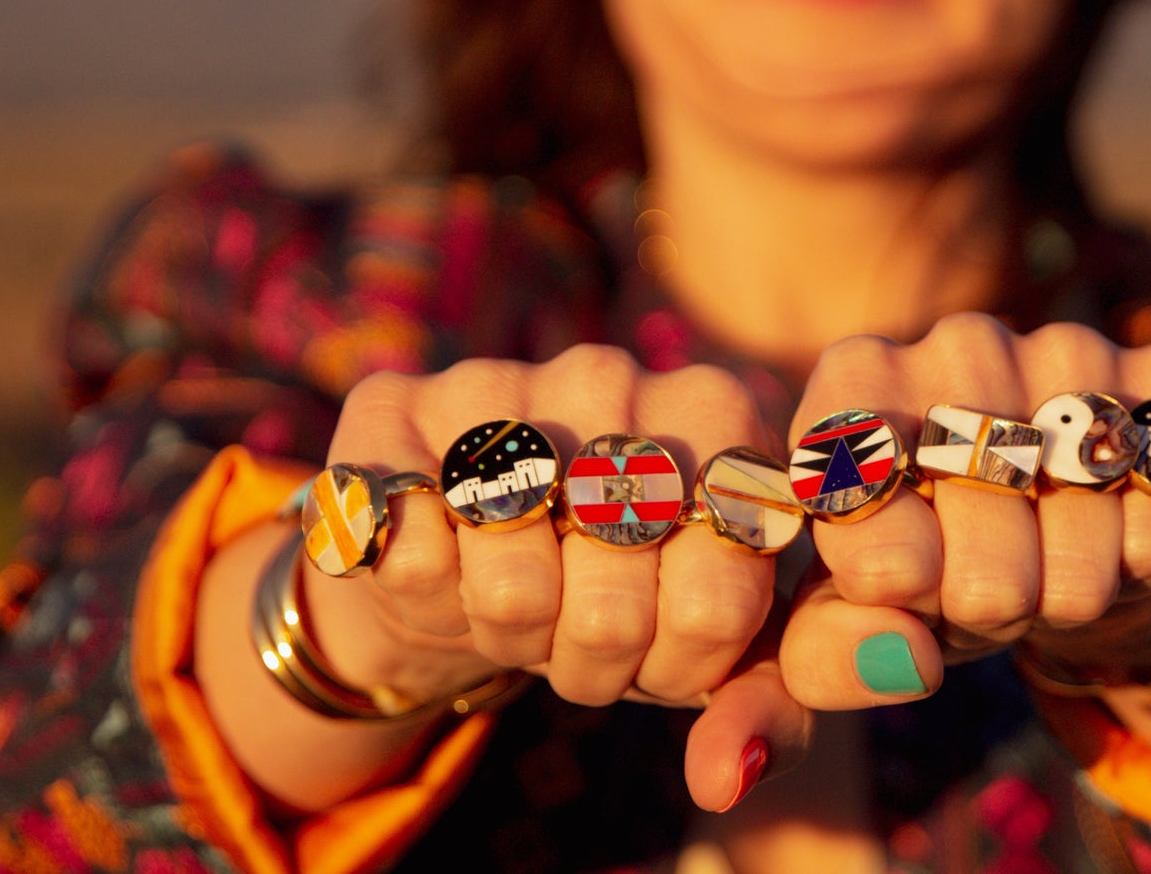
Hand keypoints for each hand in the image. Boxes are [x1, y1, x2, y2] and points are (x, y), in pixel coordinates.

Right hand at [308, 349, 807, 808]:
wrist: (474, 552)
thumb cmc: (624, 591)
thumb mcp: (712, 646)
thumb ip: (761, 707)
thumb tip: (727, 774)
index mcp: (719, 415)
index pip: (719, 603)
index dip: (681, 667)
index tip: (665, 648)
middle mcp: (612, 376)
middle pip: (614, 609)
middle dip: (599, 661)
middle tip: (586, 635)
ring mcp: (499, 382)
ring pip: (509, 588)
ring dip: (514, 637)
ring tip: (525, 604)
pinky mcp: (389, 407)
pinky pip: (409, 556)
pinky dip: (427, 597)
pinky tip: (447, 564)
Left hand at [774, 315, 1150, 705]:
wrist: (1063, 542)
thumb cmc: (926, 579)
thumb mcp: (847, 629)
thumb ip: (791, 681)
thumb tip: (765, 748)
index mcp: (851, 383)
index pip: (862, 516)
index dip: (898, 586)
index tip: (912, 585)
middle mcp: (954, 344)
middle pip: (984, 554)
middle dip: (987, 606)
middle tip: (986, 587)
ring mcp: (1064, 348)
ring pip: (1082, 534)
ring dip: (1072, 587)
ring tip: (1049, 566)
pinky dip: (1148, 550)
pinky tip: (1118, 533)